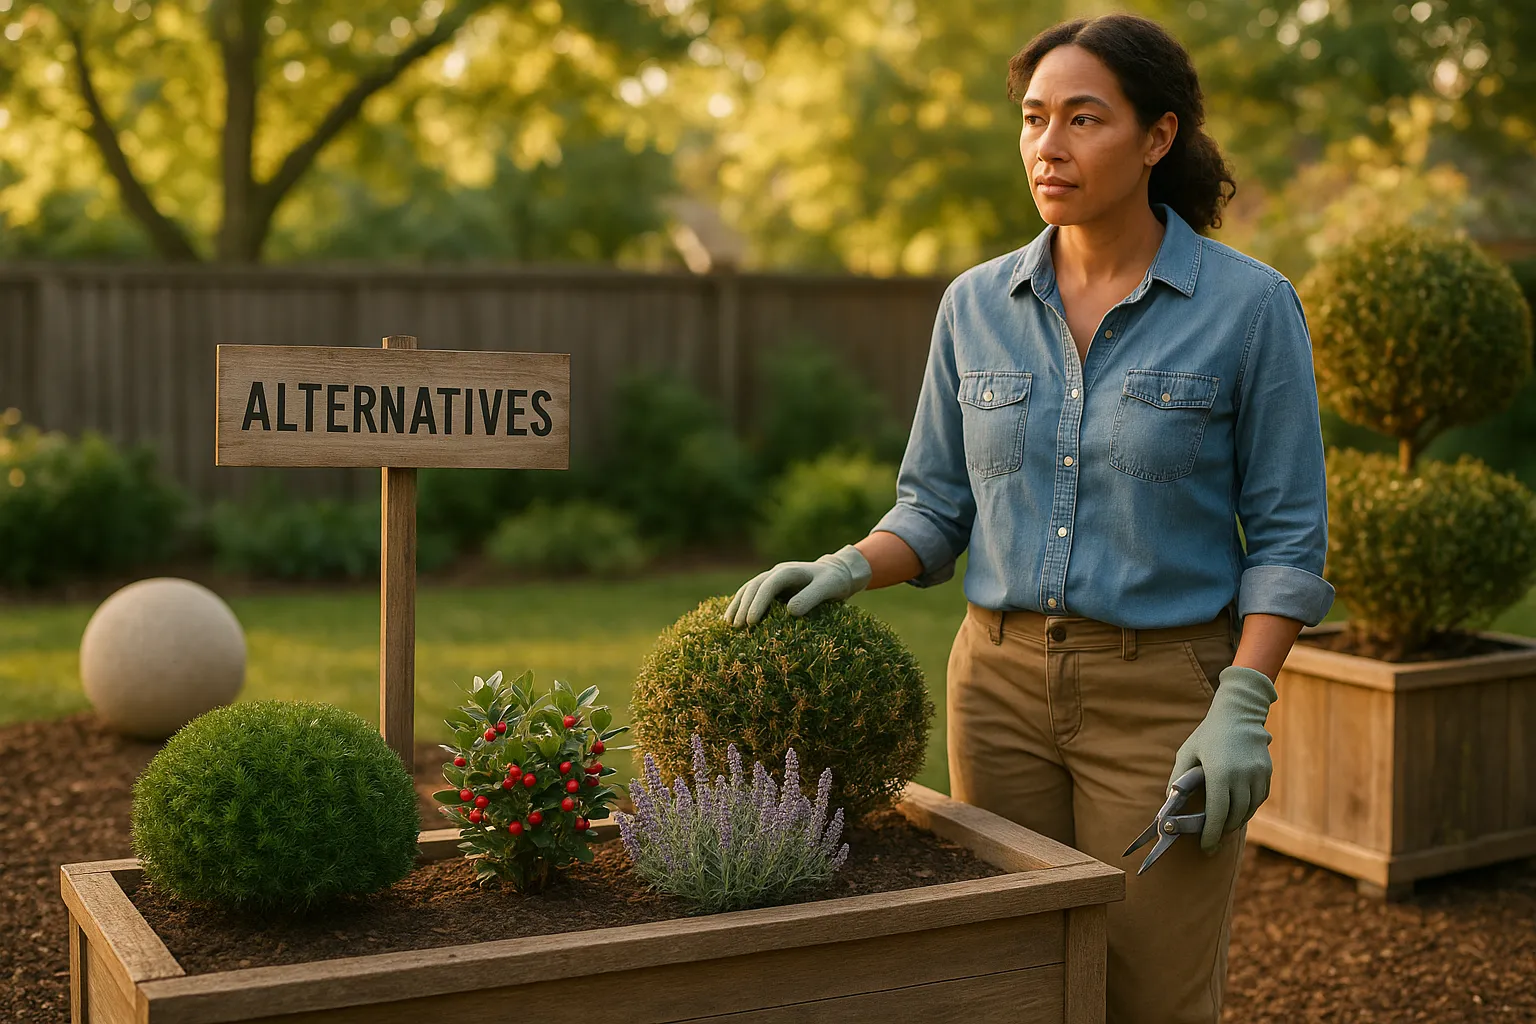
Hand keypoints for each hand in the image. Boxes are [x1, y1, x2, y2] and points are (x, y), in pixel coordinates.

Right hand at [723, 545, 872, 627]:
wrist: (836, 573)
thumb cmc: (833, 581)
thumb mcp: (828, 588)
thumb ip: (811, 597)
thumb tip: (790, 612)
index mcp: (789, 571)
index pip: (769, 585)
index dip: (758, 603)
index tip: (752, 622)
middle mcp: (777, 572)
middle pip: (754, 586)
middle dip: (744, 606)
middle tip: (737, 627)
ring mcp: (773, 578)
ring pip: (749, 589)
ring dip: (738, 605)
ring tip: (730, 624)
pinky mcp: (773, 587)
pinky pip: (753, 594)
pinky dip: (742, 605)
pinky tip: (734, 618)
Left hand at [1169, 665, 1276, 852]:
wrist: (1239, 712)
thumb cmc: (1207, 733)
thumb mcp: (1187, 752)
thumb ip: (1177, 778)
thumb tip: (1169, 803)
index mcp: (1220, 773)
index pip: (1217, 813)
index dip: (1211, 834)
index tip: (1206, 847)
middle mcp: (1242, 776)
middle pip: (1235, 816)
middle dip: (1223, 831)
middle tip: (1213, 841)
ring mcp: (1257, 775)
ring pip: (1249, 810)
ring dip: (1236, 821)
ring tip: (1224, 827)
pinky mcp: (1267, 772)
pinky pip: (1259, 799)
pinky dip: (1249, 808)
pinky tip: (1238, 810)